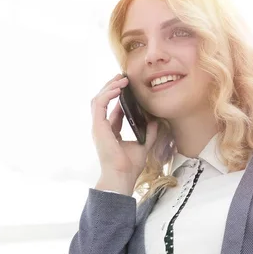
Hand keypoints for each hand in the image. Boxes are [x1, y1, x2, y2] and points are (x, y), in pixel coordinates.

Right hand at [91, 74, 157, 194]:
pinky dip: (107, 94)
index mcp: (110, 132)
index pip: (113, 110)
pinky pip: (99, 104)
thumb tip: (154, 120)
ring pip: (98, 99)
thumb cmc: (130, 166)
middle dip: (112, 87)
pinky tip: (118, 88)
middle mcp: (102, 128)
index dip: (120, 97)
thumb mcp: (143, 145)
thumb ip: (148, 132)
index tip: (129, 87)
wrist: (122, 176)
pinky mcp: (98, 127)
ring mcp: (98, 127)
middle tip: (123, 77)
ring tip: (121, 79)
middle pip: (103, 101)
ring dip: (109, 87)